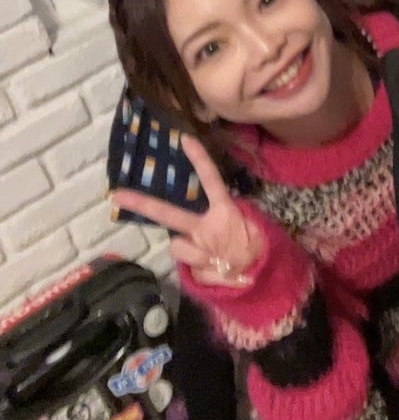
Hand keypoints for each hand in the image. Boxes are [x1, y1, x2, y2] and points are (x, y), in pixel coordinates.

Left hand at [110, 136, 264, 286]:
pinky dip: (194, 264)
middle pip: (169, 214)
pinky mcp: (194, 269)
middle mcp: (207, 228)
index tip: (185, 140)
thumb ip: (228, 212)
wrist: (261, 279)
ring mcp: (199, 250)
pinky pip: (186, 263)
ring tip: (206, 253)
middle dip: (142, 204)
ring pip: (176, 244)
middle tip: (116, 195)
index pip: (212, 181)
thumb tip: (217, 203)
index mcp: (225, 212)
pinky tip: (209, 267)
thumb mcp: (251, 222)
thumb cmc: (254, 246)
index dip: (200, 160)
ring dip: (186, 247)